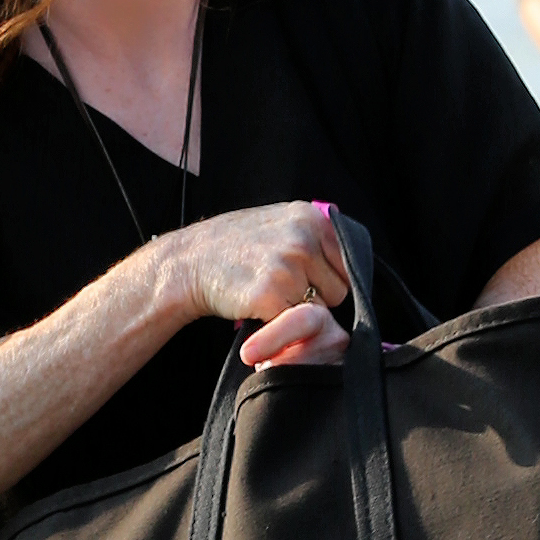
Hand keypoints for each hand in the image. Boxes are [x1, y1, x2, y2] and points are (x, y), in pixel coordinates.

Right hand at [170, 202, 351, 369]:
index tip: (310, 279)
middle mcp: (304, 238)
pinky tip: (257, 304)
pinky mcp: (273, 295)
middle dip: (317, 295)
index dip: (330, 276)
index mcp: (310, 218)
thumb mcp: (277, 221)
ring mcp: (289, 266)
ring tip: (268, 292)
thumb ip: (312, 233)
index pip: (348, 261)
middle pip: (339, 289)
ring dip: (298, 309)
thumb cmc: (232, 246)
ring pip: (319, 308)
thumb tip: (351, 253)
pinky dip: (279, 321)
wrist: (189, 262)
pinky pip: (294, 322)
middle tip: (282, 286)